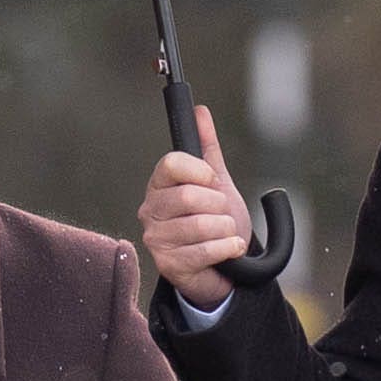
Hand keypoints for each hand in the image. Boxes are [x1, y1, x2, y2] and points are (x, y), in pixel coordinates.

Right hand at [138, 103, 251, 309]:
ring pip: (201, 224)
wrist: (223, 268)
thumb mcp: (216, 183)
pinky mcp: (168, 265)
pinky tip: (231, 249)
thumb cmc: (215, 223)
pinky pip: (206, 250)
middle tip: (222, 214)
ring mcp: (156, 240)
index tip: (213, 181)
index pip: (171, 163)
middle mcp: (149, 211)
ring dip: (226, 229)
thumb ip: (207, 148)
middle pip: (189, 196)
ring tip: (226, 234)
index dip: (201, 171)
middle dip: (219, 205)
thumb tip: (200, 112)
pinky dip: (228, 248)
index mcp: (158, 185)